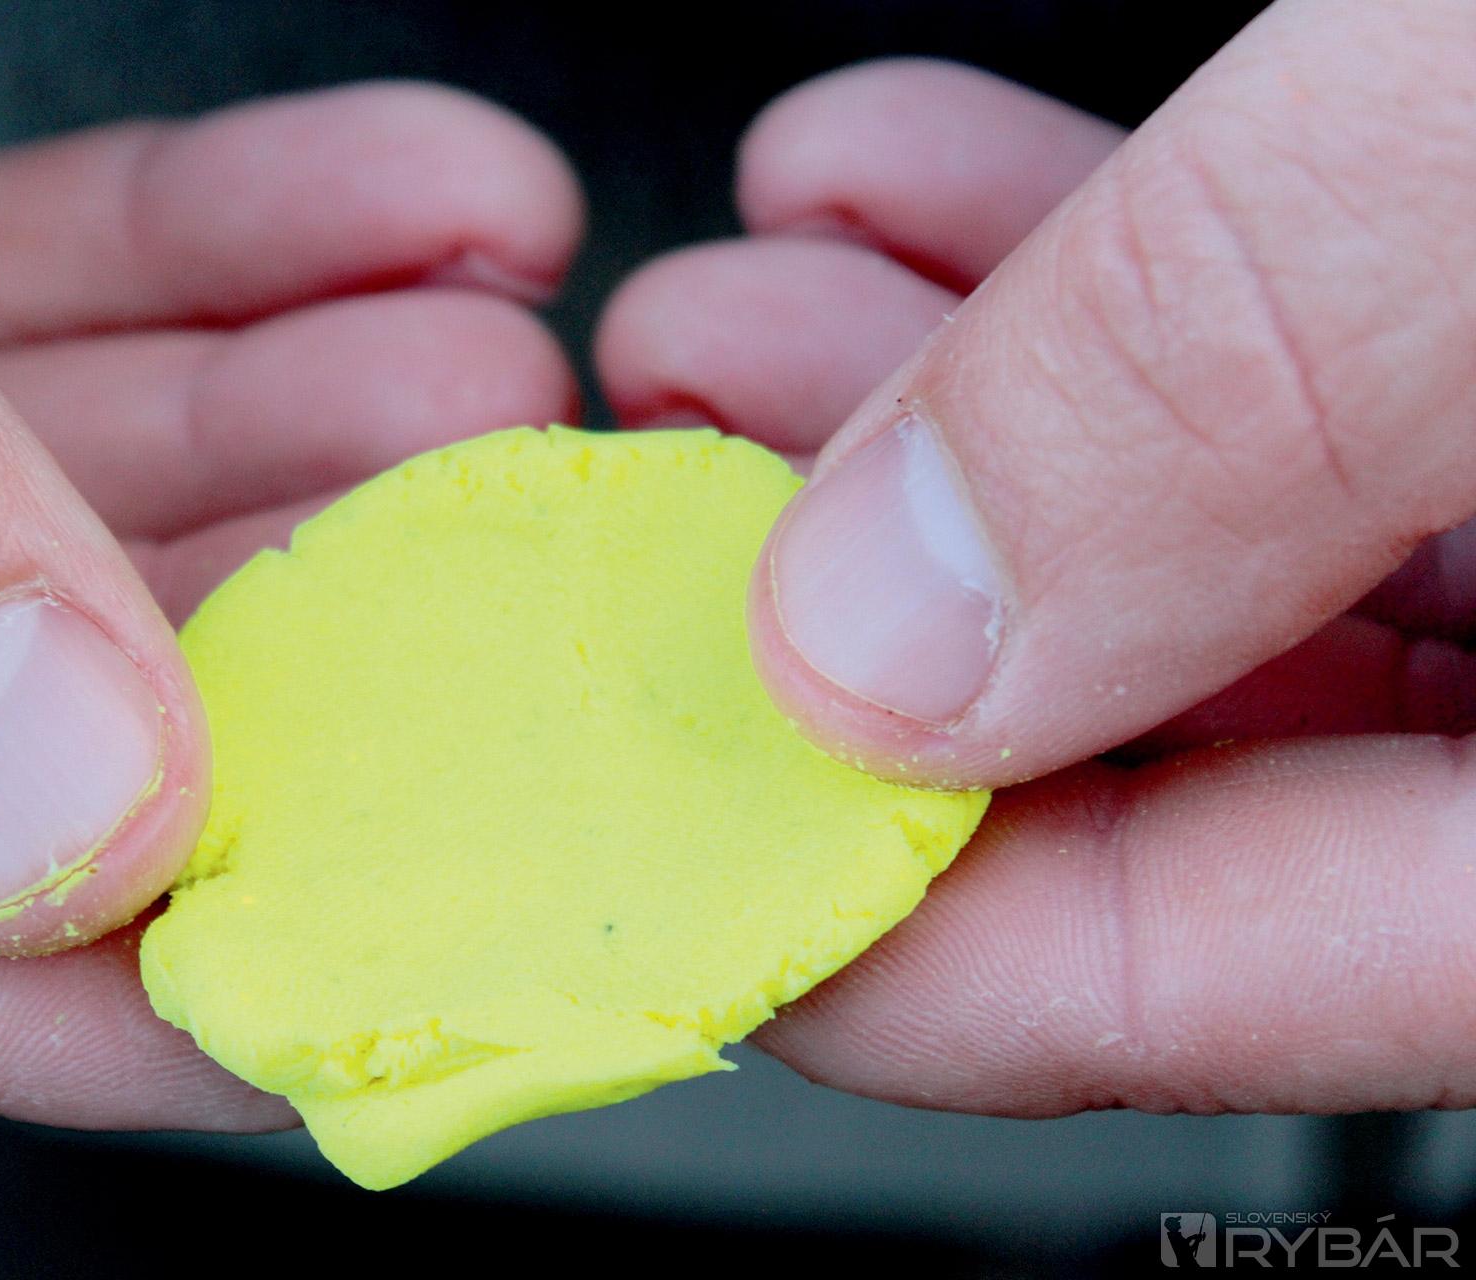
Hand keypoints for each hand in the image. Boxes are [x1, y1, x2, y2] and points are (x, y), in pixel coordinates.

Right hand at [0, 0, 579, 1128]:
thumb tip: (38, 806)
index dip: (156, 973)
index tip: (431, 917)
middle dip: (294, 626)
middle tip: (513, 557)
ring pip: (34, 480)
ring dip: (301, 407)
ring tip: (501, 353)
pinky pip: (14, 283)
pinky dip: (217, 238)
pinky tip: (414, 199)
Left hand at [597, 2, 1475, 1114]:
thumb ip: (1242, 388)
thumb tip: (888, 639)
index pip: (1176, 982)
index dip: (855, 909)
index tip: (632, 774)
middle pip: (1167, 776)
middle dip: (854, 619)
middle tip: (647, 480)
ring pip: (1213, 572)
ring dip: (933, 434)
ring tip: (722, 309)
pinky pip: (1315, 391)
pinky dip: (1098, 288)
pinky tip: (901, 186)